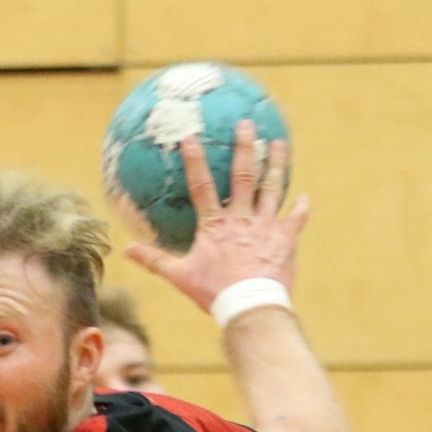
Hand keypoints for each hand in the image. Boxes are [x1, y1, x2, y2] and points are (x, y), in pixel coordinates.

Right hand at [124, 119, 310, 312]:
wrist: (251, 306)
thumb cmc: (214, 292)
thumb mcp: (180, 276)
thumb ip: (154, 260)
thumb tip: (126, 250)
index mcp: (215, 224)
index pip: (202, 186)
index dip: (195, 160)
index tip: (190, 136)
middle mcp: (242, 218)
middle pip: (243, 176)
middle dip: (244, 147)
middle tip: (246, 124)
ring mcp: (265, 226)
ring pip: (272, 188)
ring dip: (275, 164)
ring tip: (279, 144)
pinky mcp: (285, 240)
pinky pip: (295, 219)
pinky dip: (300, 208)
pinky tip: (305, 197)